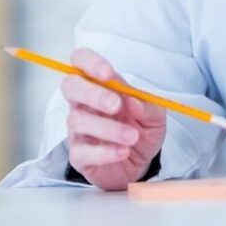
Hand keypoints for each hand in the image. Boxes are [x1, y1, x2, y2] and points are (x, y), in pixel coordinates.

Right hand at [62, 48, 166, 191]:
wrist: (141, 163)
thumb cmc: (142, 129)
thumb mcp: (155, 115)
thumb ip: (147, 105)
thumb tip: (133, 100)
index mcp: (101, 85)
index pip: (82, 61)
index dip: (90, 62)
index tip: (108, 74)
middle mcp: (84, 104)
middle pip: (70, 86)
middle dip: (93, 93)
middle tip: (116, 105)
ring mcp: (78, 130)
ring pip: (77, 120)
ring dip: (107, 128)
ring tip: (132, 136)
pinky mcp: (79, 156)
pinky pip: (82, 152)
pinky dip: (104, 152)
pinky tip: (122, 152)